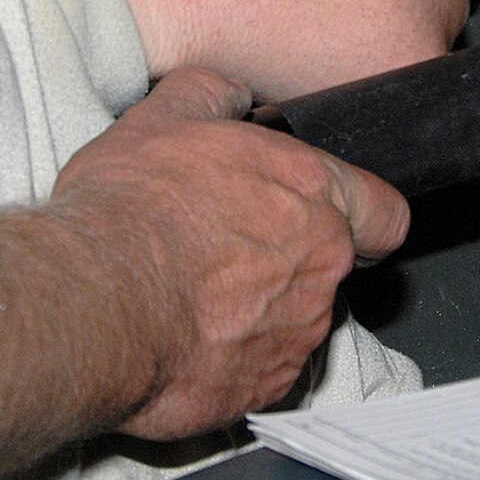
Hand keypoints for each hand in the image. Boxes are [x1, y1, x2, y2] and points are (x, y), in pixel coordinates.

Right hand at [46, 68, 408, 438]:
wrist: (95, 302)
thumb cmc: (129, 211)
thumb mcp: (161, 118)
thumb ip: (211, 95)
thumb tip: (229, 93)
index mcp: (311, 190)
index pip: (384, 213)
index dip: (364, 219)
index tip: (335, 223)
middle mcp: (321, 263)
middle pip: (332, 267)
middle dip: (290, 262)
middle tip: (226, 254)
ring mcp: (299, 330)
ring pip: (298, 320)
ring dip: (260, 312)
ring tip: (193, 297)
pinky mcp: (267, 385)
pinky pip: (265, 369)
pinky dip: (235, 358)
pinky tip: (187, 337)